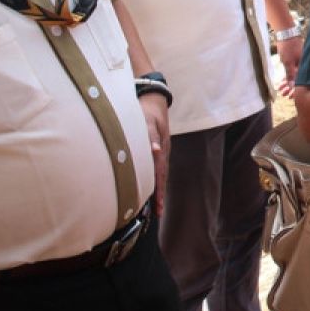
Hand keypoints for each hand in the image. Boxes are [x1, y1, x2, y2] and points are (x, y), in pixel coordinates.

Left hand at [138, 93, 169, 215]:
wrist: (153, 99)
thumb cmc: (147, 110)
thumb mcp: (147, 120)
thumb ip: (150, 136)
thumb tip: (155, 151)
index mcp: (161, 148)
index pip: (159, 173)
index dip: (158, 190)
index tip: (157, 206)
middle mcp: (162, 152)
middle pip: (161, 176)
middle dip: (159, 194)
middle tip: (157, 212)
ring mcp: (159, 150)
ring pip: (159, 172)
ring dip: (157, 188)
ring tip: (155, 205)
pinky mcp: (155, 148)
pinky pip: (155, 167)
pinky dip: (154, 178)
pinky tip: (150, 183)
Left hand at [275, 36, 302, 97]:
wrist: (286, 33)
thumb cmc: (288, 46)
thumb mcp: (288, 62)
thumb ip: (290, 75)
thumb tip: (292, 86)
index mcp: (305, 66)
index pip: (302, 81)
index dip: (296, 90)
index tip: (290, 96)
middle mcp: (304, 65)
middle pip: (299, 80)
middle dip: (291, 88)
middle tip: (284, 95)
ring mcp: (300, 62)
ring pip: (295, 76)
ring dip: (288, 83)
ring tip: (280, 90)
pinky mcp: (296, 60)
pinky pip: (293, 71)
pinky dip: (288, 76)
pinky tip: (282, 82)